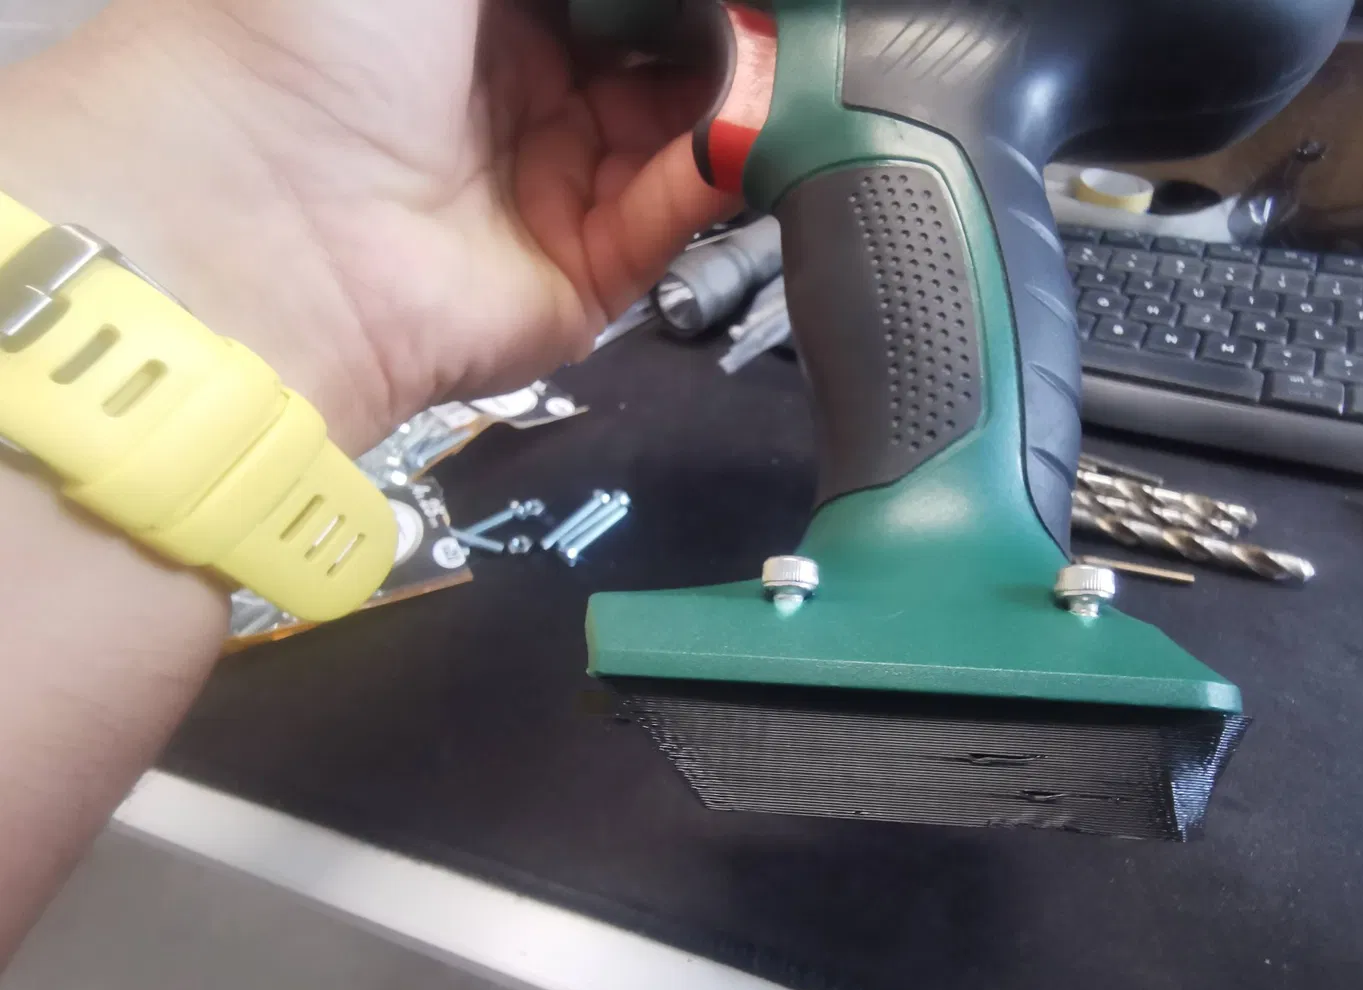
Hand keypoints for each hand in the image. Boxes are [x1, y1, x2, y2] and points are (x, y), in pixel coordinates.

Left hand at [0, 0, 733, 449]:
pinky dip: (714, 166)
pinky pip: (671, 211)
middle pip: (657, 46)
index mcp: (465, 9)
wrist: (255, 218)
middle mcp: (515, 88)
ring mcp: (553, 184)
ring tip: (788, 51)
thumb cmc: (311, 33)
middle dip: (719, 21)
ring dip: (736, 85)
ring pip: (681, 127)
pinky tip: (746, 121)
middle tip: (780, 9)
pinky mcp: (583, 271)